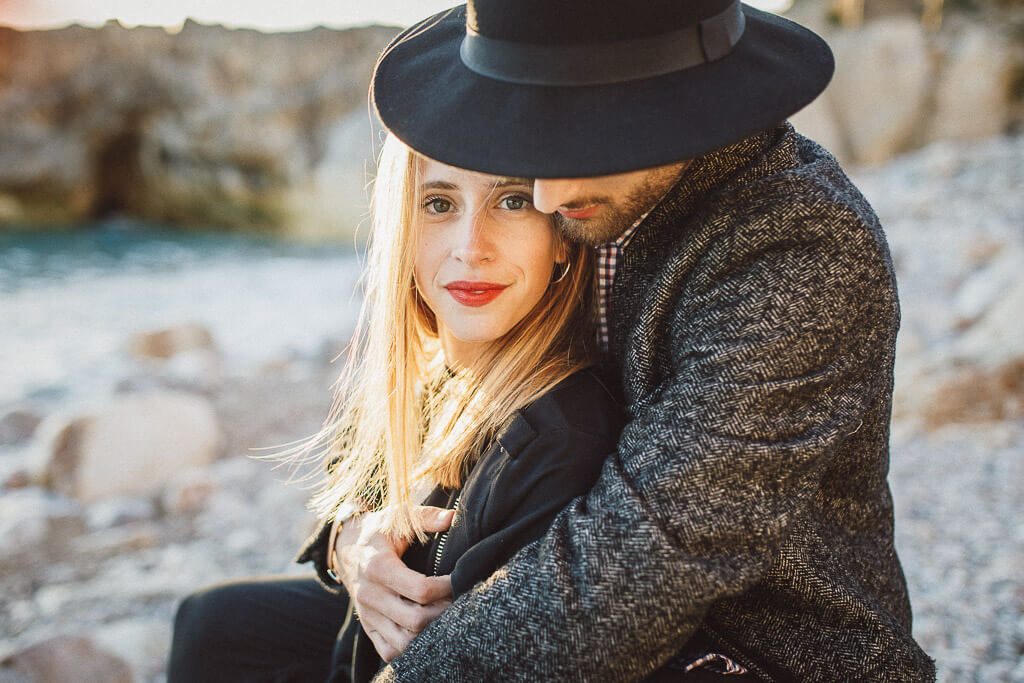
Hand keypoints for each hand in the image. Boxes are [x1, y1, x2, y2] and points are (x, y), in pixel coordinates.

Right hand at [336, 506, 454, 661]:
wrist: (344, 547)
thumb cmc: (378, 531)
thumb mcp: (397, 517)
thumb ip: (426, 517)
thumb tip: (453, 518)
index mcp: (379, 566)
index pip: (420, 589)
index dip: (446, 587)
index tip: (459, 579)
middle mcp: (370, 595)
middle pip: (414, 620)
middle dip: (442, 613)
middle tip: (457, 601)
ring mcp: (367, 614)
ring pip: (403, 641)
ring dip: (428, 635)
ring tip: (443, 617)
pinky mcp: (367, 626)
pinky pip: (388, 651)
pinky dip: (409, 649)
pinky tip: (425, 633)